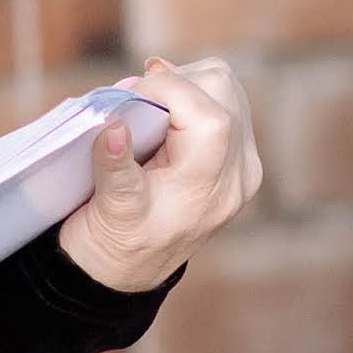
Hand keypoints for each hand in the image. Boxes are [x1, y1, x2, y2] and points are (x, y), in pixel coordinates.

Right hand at [55, 57, 261, 294]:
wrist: (128, 271)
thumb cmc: (115, 244)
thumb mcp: (110, 211)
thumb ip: (114, 168)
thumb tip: (114, 127)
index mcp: (211, 188)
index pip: (207, 115)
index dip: (164, 89)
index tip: (124, 96)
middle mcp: (238, 173)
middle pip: (221, 88)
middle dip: (174, 81)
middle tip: (132, 100)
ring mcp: (242, 163)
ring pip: (225, 86)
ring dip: (182, 84)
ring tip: (146, 107)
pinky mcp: (236, 155)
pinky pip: (222, 100)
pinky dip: (190, 95)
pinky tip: (162, 115)